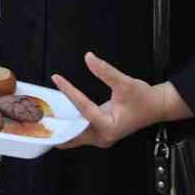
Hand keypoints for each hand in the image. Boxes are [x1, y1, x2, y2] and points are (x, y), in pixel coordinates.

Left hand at [53, 51, 190, 148]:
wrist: (158, 106)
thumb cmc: (144, 98)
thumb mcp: (125, 83)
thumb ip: (106, 71)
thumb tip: (89, 57)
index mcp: (108, 126)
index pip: (83, 107)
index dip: (69, 91)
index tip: (57, 78)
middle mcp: (103, 136)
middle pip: (73, 134)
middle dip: (56, 126)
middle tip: (36, 118)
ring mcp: (101, 137)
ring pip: (75, 136)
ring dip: (61, 127)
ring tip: (41, 118)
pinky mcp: (100, 133)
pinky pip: (79, 132)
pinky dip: (69, 126)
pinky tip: (57, 118)